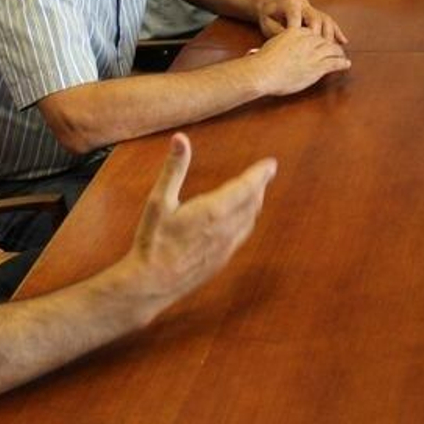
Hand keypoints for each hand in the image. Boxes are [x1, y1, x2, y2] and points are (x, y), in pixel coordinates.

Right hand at [123, 133, 276, 316]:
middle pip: (252, 203)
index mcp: (213, 210)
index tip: (271, 164)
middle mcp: (226, 228)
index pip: (246, 187)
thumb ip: (173, 169)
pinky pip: (242, 235)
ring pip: (250, 220)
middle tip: (264, 173)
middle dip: (259, 186)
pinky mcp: (222, 260)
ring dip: (255, 203)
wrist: (152, 284)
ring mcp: (226, 247)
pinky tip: (240, 220)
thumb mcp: (158, 201)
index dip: (260, 174)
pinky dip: (247, 220)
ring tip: (255, 192)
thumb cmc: (153, 241)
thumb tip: (180, 139)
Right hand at [252, 17, 351, 94]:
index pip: (312, 33)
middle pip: (324, 40)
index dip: (318, 39)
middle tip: (337, 49)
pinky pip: (335, 62)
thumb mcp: (266, 48)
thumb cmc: (260, 63)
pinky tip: (346, 64)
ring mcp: (314, 53)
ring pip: (332, 50)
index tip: (321, 43)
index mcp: (296, 32)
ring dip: (339, 53)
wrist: (263, 72)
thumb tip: (252, 53)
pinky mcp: (318, 66)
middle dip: (331, 44)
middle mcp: (307, 40)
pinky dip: (342, 63)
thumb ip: (267, 49)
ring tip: (343, 57)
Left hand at [258, 0, 347, 43]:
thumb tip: (290, 43)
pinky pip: (330, 22)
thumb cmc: (268, 17)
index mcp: (290, 3)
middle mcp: (303, 3)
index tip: (297, 46)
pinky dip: (337, 32)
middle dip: (318, 35)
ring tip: (333, 50)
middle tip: (318, 50)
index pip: (296, 15)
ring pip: (326, 19)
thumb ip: (278, 32)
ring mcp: (312, 8)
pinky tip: (343, 42)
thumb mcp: (267, 24)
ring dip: (330, 35)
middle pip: (315, 17)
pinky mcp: (318, 14)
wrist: (271, 5)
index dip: (297, 30)